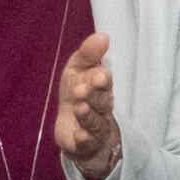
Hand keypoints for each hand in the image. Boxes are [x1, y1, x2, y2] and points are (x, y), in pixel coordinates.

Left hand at [53, 29, 121, 178]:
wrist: (73, 130)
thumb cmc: (78, 94)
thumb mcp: (78, 70)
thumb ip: (89, 54)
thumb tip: (103, 35)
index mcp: (101, 88)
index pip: (105, 83)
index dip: (102, 80)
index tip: (99, 75)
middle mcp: (101, 108)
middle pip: (102, 102)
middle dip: (95, 95)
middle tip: (84, 89)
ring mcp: (94, 127)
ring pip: (94, 121)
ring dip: (88, 114)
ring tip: (80, 107)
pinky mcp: (84, 144)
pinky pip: (87, 142)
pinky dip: (84, 139)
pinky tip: (80, 135)